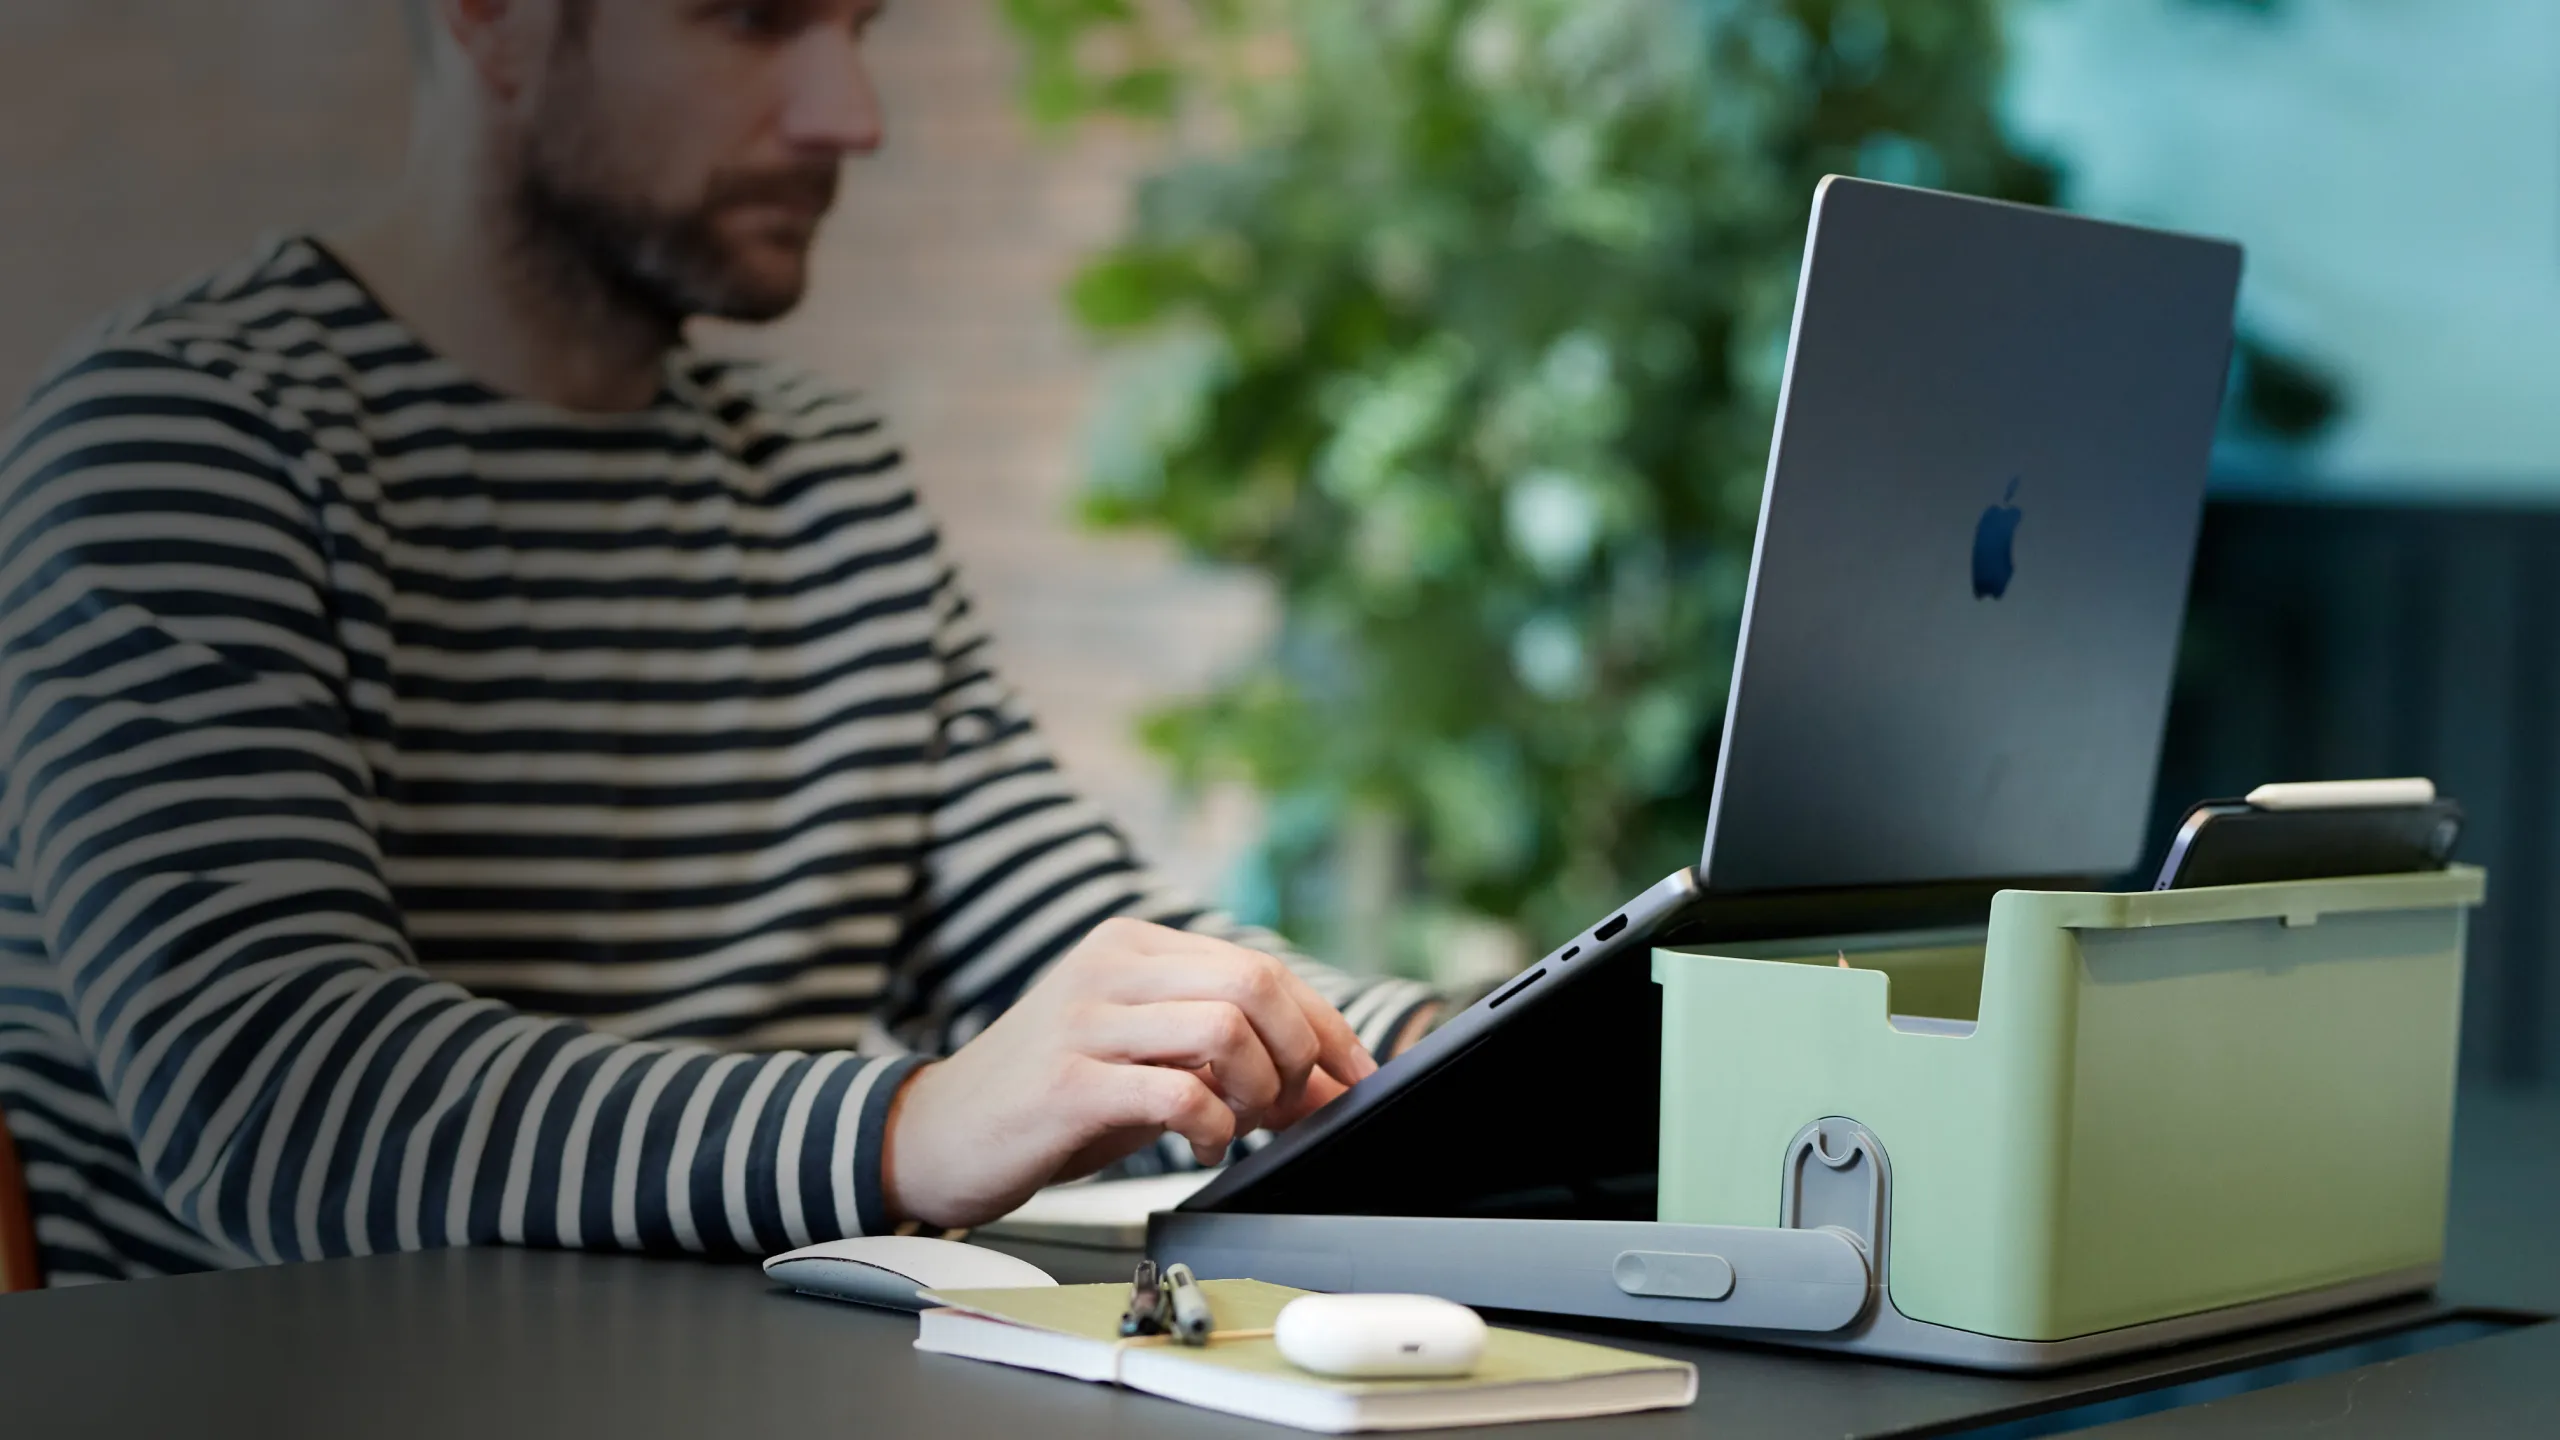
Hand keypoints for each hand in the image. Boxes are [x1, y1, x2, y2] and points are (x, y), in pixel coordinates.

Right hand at [879, 918, 1379, 1229]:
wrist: (937, 1133)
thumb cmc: (1050, 1097)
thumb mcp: (1145, 1061)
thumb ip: (1227, 1058)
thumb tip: (1331, 1081)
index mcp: (1132, 946)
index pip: (1259, 966)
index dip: (1323, 1023)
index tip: (1354, 1071)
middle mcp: (1110, 967)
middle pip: (1253, 983)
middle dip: (1299, 1052)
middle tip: (1290, 1104)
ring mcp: (1085, 1020)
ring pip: (1224, 1029)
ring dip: (1258, 1088)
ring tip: (1240, 1122)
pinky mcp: (1067, 1081)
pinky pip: (1178, 1092)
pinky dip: (1214, 1126)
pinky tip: (1203, 1145)